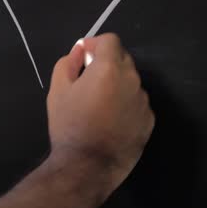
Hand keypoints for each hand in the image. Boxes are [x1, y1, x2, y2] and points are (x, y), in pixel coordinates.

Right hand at [46, 33, 154, 198]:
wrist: (87, 167)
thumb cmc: (69, 125)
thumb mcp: (57, 90)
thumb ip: (68, 63)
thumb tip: (79, 51)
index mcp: (110, 68)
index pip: (110, 40)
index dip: (95, 44)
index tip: (84, 57)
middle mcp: (132, 80)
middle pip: (123, 59)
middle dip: (107, 63)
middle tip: (88, 82)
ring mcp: (143, 101)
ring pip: (131, 82)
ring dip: (117, 84)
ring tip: (99, 106)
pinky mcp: (149, 120)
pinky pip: (137, 102)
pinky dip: (126, 104)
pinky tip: (111, 122)